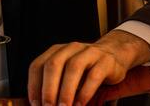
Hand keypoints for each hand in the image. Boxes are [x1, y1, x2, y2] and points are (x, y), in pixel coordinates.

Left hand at [27, 29, 149, 105]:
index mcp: (57, 51)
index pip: (38, 65)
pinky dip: (85, 92)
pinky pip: (94, 76)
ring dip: (66, 91)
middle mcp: (71, 49)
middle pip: (54, 64)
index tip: (35, 104)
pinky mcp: (105, 61)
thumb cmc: (87, 68)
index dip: (34, 86)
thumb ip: (55, 85)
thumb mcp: (68, 73)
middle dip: (48, 89)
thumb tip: (42, 105)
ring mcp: (89, 53)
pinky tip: (79, 104)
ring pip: (73, 67)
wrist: (115, 54)